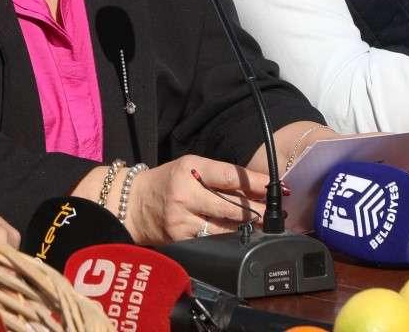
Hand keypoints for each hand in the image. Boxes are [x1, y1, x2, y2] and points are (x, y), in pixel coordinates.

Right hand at [123, 156, 268, 245]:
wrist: (132, 204)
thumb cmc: (165, 182)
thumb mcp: (189, 167)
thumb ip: (218, 175)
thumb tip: (254, 185)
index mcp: (189, 170)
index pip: (229, 176)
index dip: (255, 182)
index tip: (275, 186)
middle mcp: (185, 195)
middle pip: (231, 205)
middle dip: (257, 209)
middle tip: (276, 211)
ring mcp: (182, 220)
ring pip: (225, 227)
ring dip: (248, 227)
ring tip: (264, 224)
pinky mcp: (181, 240)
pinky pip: (212, 241)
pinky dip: (229, 239)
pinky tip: (241, 236)